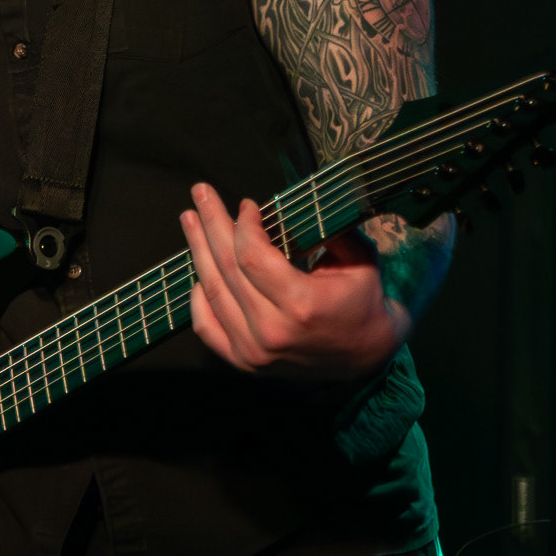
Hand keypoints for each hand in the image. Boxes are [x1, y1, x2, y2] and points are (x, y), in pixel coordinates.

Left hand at [180, 182, 408, 381]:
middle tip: (201, 193)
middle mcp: (271, 331)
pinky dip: (197, 296)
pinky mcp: (243, 362)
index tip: (247, 205)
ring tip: (190, 220)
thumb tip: (290, 204)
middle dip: (211, 224)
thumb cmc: (363, 303)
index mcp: (301, 305)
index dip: (243, 225)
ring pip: (212, 292)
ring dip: (198, 251)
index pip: (252, 256)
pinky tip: (198, 268)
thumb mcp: (360, 261)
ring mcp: (253, 351)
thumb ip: (328, 231)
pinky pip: (206, 326)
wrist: (366, 359)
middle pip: (227, 268)